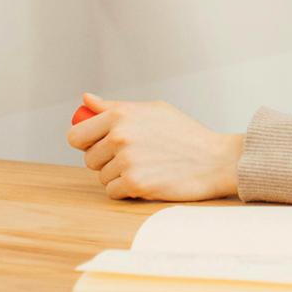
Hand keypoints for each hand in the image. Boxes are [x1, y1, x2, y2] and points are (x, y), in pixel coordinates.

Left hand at [68, 93, 243, 202]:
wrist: (216, 160)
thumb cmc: (186, 134)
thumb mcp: (153, 110)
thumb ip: (115, 106)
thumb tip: (85, 100)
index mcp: (120, 115)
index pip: (76, 136)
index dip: (86, 142)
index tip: (98, 145)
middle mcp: (120, 136)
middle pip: (89, 159)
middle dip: (106, 161)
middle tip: (134, 157)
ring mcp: (127, 161)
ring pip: (102, 177)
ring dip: (119, 177)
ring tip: (147, 167)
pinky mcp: (135, 184)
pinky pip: (113, 192)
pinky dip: (127, 191)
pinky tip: (148, 180)